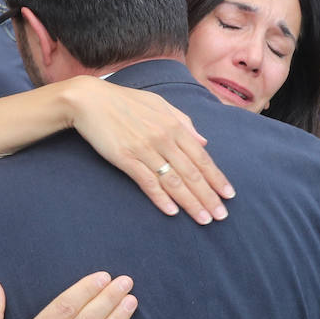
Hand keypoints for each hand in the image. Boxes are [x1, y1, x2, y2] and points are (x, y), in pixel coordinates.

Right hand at [65, 77, 233, 224]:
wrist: (90, 100)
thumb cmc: (126, 101)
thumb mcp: (160, 105)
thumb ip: (184, 122)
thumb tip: (203, 141)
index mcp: (174, 126)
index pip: (202, 157)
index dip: (216, 178)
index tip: (229, 195)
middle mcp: (164, 138)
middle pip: (192, 173)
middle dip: (209, 196)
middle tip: (221, 216)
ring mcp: (145, 149)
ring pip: (173, 180)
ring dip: (190, 202)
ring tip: (204, 219)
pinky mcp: (126, 158)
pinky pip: (147, 181)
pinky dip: (161, 198)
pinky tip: (172, 212)